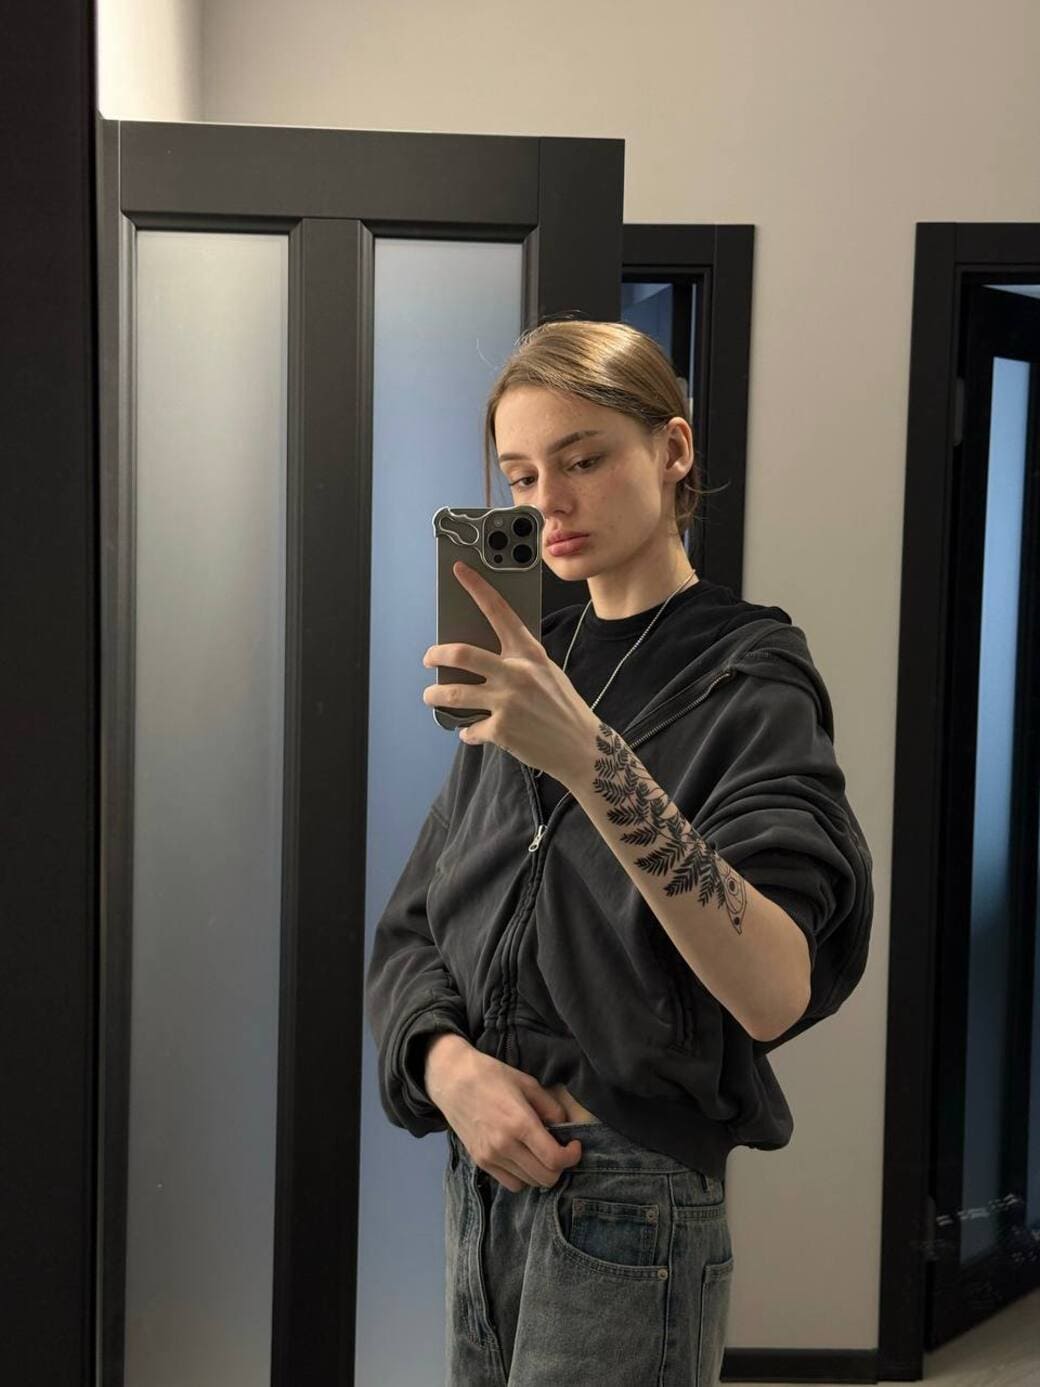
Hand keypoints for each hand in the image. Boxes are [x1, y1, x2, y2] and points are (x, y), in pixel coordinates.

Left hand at [422, 560, 598, 784]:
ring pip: (454, 693)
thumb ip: (519, 662)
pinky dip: (468, 731)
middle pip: (461, 654)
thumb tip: (481, 660)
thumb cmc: (563, 708)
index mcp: (529, 653)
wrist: (581, 747)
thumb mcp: (547, 673)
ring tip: (432, 696)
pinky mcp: (501, 730)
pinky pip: (470, 728)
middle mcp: (516, 673)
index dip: (477, 588)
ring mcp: (507, 702)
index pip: (499, 612)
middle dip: (437, 655)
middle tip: (429, 658)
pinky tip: (471, 732)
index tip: (459, 571)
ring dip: (435, 695)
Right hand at [426, 1043, 582, 1193]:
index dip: (572, 1157)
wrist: (452, 1080)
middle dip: (560, 1167)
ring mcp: (491, 1157)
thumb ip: (550, 1107)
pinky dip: (523, 1177)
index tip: (575, 1146)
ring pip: (529, 1183)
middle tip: (560, 1151)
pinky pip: (511, 1184)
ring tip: (540, 1153)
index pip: (555, 1159)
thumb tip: (565, 1126)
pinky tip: (523, 1159)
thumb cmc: (492, 1076)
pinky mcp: (480, 1162)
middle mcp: (505, 1146)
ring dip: (541, 1172)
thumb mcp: (527, 1083)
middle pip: (545, 1178)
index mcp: (520, 1123)